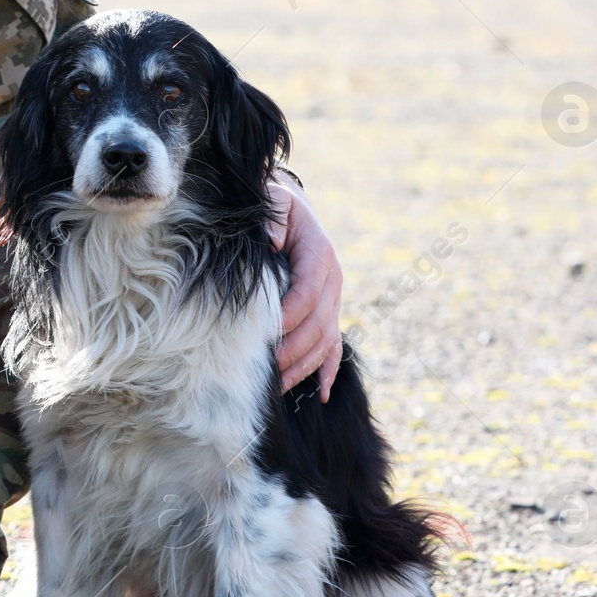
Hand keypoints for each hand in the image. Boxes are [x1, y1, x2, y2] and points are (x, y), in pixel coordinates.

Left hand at [267, 172, 342, 400]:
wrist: (291, 209)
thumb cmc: (275, 207)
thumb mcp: (274, 202)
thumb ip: (272, 217)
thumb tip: (269, 239)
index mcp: (319, 254)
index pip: (307, 294)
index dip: (287, 317)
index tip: (263, 335)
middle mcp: (331, 281)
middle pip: (318, 325)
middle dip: (292, 350)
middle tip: (265, 370)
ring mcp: (332, 300)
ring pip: (325, 341)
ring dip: (303, 367)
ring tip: (278, 387)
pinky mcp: (328, 313)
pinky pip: (333, 347)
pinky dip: (327, 371)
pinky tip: (318, 394)